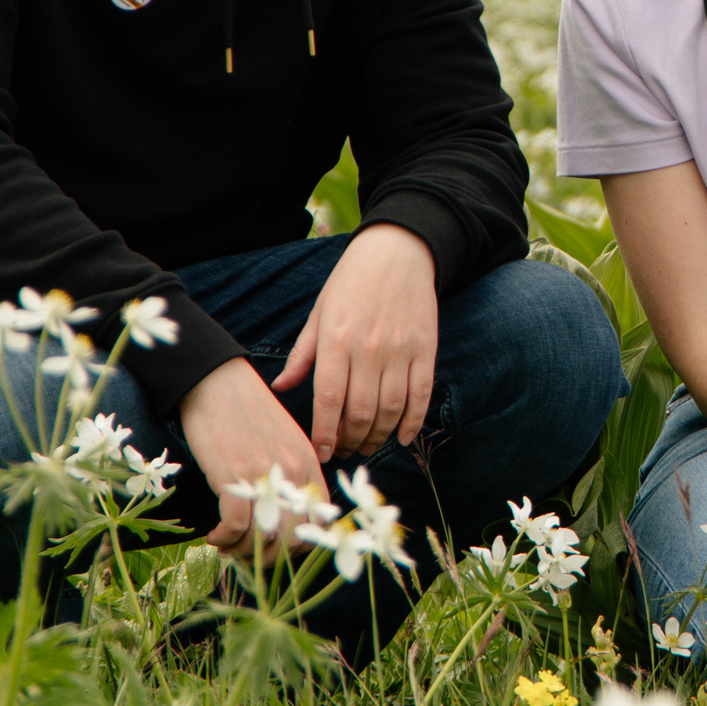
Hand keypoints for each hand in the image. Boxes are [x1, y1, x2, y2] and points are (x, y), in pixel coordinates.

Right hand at [177, 357, 330, 559]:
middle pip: (292, 538)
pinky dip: (224, 540)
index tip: (275, 548)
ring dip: (244, 553)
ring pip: (264, 538)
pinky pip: (236, 528)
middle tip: (247, 556)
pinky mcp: (234, 476)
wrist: (216, 382)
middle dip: (269, 557)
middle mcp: (293, 472)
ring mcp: (264, 475)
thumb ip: (290, 475)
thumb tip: (285, 518)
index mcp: (309, 463)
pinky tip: (215, 536)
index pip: (318, 521)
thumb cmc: (245, 415)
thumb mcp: (282, 442)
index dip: (298, 545)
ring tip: (228, 547)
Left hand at [272, 223, 439, 462]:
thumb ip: (302, 355)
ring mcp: (400, 351)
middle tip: (345, 452)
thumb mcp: (319, 313)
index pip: (328, 400)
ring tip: (368, 446)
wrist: (398, 252)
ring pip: (390, 409)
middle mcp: (368, 349)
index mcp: (336, 340)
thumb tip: (280, 388)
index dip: (325, 434)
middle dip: (351, 442)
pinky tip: (401, 437)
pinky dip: (412, 422)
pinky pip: (421, 395)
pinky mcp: (426, 349)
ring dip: (378, 437)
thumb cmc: (351, 282)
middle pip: (360, 412)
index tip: (322, 454)